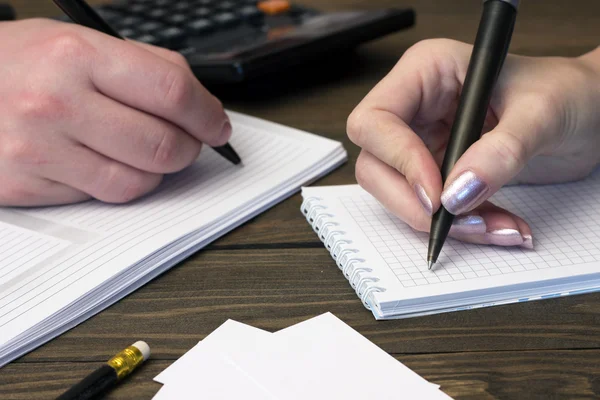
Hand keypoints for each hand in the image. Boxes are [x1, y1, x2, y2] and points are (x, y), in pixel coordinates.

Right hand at [0, 19, 230, 205]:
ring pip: (138, 182)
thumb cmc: (18, 63)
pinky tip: (106, 162)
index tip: (217, 125)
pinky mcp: (27, 186)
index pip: (171, 93)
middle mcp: (56, 103)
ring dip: (157, 171)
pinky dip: (118, 183)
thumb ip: (144, 66)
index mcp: (75, 55)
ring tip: (146, 152)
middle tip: (190, 142)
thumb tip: (200, 102)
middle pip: (162, 145)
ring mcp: (39, 150)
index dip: (207, 114)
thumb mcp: (77, 41)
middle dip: (189, 148)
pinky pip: (101, 197)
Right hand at [347, 39, 599, 247]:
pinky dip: (461, 226)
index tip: (437, 195)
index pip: (375, 120)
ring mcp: (423, 140)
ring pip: (398, 193)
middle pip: (375, 164)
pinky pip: (430, 208)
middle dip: (413, 203)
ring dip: (440, 222)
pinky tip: (499, 227)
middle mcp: (415, 107)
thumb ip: (500, 152)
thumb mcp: (542, 113)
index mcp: (426, 72)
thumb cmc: (568, 92)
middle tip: (458, 224)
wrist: (589, 113)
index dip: (398, 160)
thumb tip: (456, 194)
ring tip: (495, 228)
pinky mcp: (437, 170)